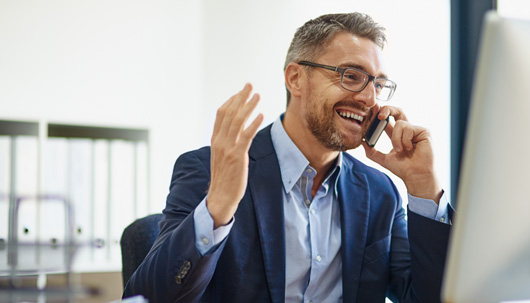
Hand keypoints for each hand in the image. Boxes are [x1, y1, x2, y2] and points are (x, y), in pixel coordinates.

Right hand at [207, 83, 263, 227]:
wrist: (220, 197)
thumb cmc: (224, 178)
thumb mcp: (222, 157)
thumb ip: (226, 143)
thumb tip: (235, 132)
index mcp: (215, 140)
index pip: (221, 114)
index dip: (231, 100)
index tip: (241, 92)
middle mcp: (219, 141)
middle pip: (229, 113)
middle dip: (240, 97)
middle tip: (250, 85)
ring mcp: (228, 148)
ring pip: (237, 121)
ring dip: (248, 106)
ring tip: (257, 95)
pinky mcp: (237, 156)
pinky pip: (246, 136)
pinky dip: (253, 123)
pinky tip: (261, 115)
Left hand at [362, 106, 441, 202]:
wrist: (415, 175)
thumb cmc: (403, 168)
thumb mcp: (383, 159)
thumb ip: (372, 151)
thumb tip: (362, 141)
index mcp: (398, 135)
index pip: (388, 120)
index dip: (380, 113)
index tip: (372, 109)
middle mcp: (407, 130)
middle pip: (397, 112)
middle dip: (388, 109)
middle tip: (379, 115)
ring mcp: (416, 130)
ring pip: (399, 124)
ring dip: (396, 139)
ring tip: (401, 151)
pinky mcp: (424, 131)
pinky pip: (408, 128)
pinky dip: (405, 140)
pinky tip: (410, 149)